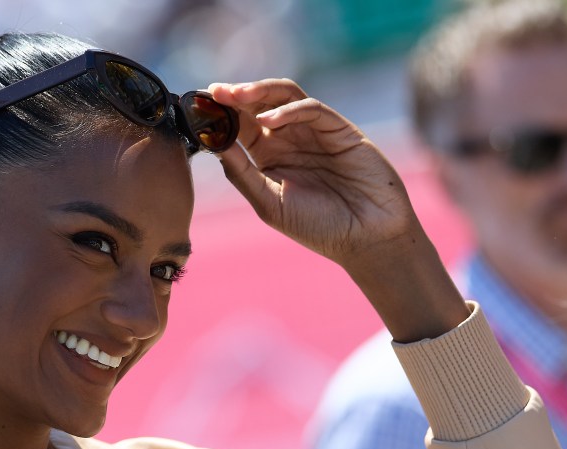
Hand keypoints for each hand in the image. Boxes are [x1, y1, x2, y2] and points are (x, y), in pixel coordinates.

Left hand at [209, 79, 468, 340]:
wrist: (366, 239)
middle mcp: (289, 140)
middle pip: (258, 105)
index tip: (199, 107)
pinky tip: (269, 121)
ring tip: (238, 95)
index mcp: (268, 158)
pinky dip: (290, 110)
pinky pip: (313, 110)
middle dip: (236, 96)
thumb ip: (242, 174)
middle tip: (215, 92)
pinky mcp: (340, 130)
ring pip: (285, 97)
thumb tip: (213, 145)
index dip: (220, 115)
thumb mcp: (269, 204)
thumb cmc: (318, 227)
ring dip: (260, 93)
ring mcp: (315, 132)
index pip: (239, 127)